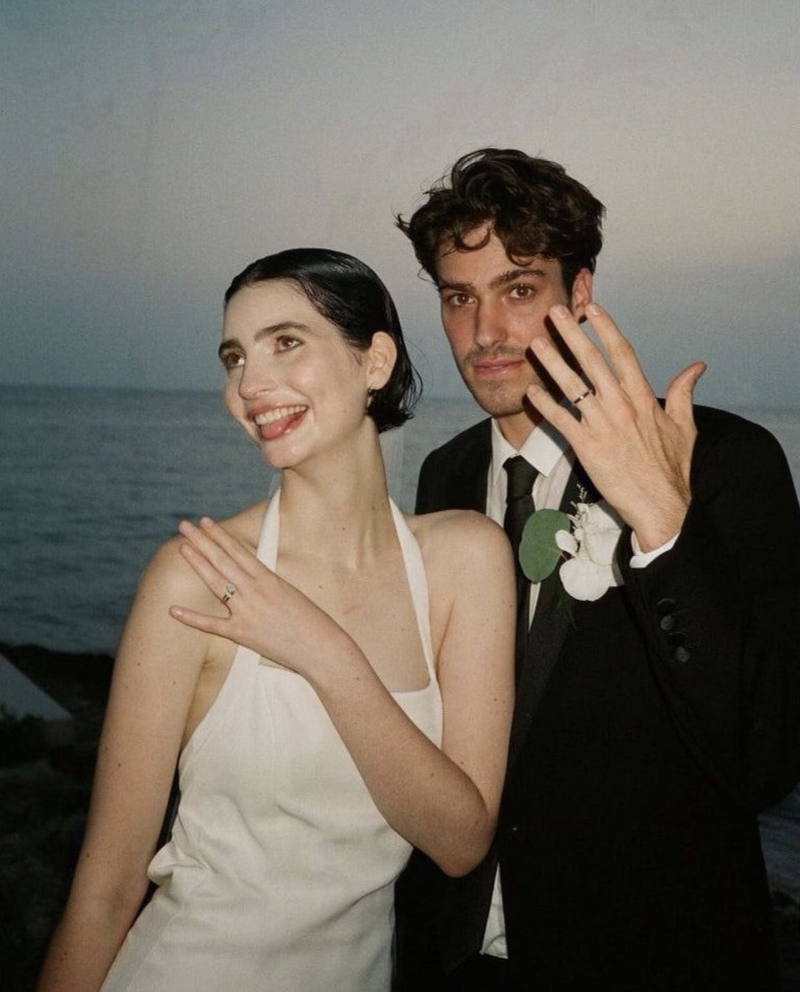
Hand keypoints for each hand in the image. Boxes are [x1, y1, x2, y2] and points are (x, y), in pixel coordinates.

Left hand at [169, 517, 337, 675]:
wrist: (322, 648)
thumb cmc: (311, 621)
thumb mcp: (289, 593)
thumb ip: (267, 583)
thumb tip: (250, 574)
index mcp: (269, 578)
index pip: (238, 550)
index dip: (220, 535)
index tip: (206, 521)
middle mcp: (255, 591)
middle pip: (222, 560)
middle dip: (202, 541)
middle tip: (184, 525)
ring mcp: (247, 612)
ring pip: (216, 582)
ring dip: (197, 563)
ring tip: (181, 547)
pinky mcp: (242, 634)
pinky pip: (211, 624)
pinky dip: (191, 617)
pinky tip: (172, 609)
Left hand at [526, 303, 705, 551]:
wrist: (661, 506)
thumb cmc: (672, 469)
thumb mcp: (685, 426)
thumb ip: (684, 392)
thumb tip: (697, 366)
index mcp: (644, 397)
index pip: (622, 353)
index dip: (606, 328)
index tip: (592, 308)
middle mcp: (622, 406)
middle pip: (593, 361)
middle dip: (573, 334)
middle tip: (555, 312)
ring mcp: (603, 426)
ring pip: (573, 387)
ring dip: (552, 363)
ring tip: (536, 343)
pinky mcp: (588, 448)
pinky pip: (562, 421)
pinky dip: (545, 405)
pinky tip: (530, 391)